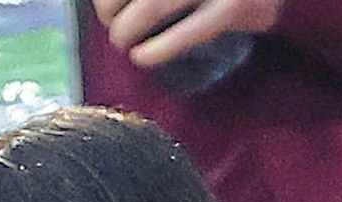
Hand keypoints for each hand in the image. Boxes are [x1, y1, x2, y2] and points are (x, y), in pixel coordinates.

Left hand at [93, 0, 281, 69]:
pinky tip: (142, 56)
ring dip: (125, 30)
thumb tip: (109, 3)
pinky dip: (156, 50)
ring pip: (153, 7)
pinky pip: (185, 33)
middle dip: (110, 7)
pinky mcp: (236, 6)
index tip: (105, 4)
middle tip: (111, 22)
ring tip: (123, 40)